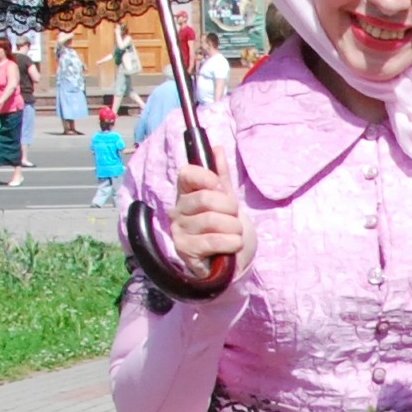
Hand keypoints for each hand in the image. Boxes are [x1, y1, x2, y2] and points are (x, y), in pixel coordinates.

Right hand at [168, 124, 246, 269]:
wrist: (232, 263)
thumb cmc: (227, 229)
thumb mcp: (228, 200)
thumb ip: (221, 176)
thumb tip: (217, 148)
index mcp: (186, 193)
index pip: (187, 173)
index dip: (209, 178)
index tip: (221, 189)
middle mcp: (177, 210)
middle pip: (206, 198)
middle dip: (230, 208)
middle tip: (233, 218)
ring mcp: (179, 231)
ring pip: (212, 220)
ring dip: (234, 228)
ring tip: (235, 234)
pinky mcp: (185, 251)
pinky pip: (212, 241)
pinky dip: (231, 242)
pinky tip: (233, 245)